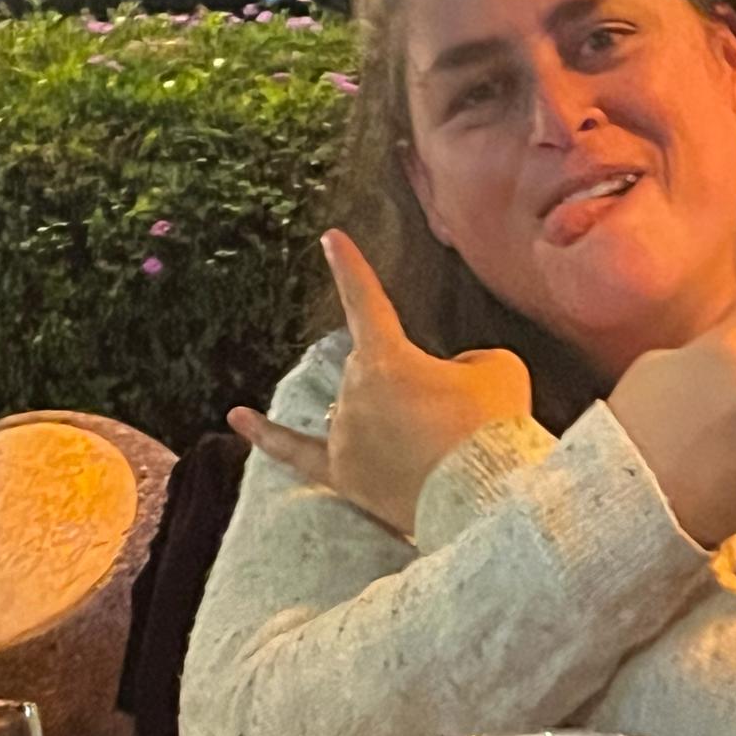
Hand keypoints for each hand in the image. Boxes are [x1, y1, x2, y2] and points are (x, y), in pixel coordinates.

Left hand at [228, 229, 530, 532]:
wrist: (485, 496)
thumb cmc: (493, 428)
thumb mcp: (497, 369)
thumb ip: (464, 363)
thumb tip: (444, 382)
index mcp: (387, 359)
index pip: (366, 301)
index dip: (350, 267)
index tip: (330, 239)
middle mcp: (353, 395)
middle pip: (376, 371)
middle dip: (414, 385)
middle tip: (459, 418)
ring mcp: (344, 437)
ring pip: (362, 410)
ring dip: (395, 418)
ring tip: (439, 447)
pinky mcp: (343, 476)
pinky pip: (296, 452)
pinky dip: (267, 434)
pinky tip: (238, 416)